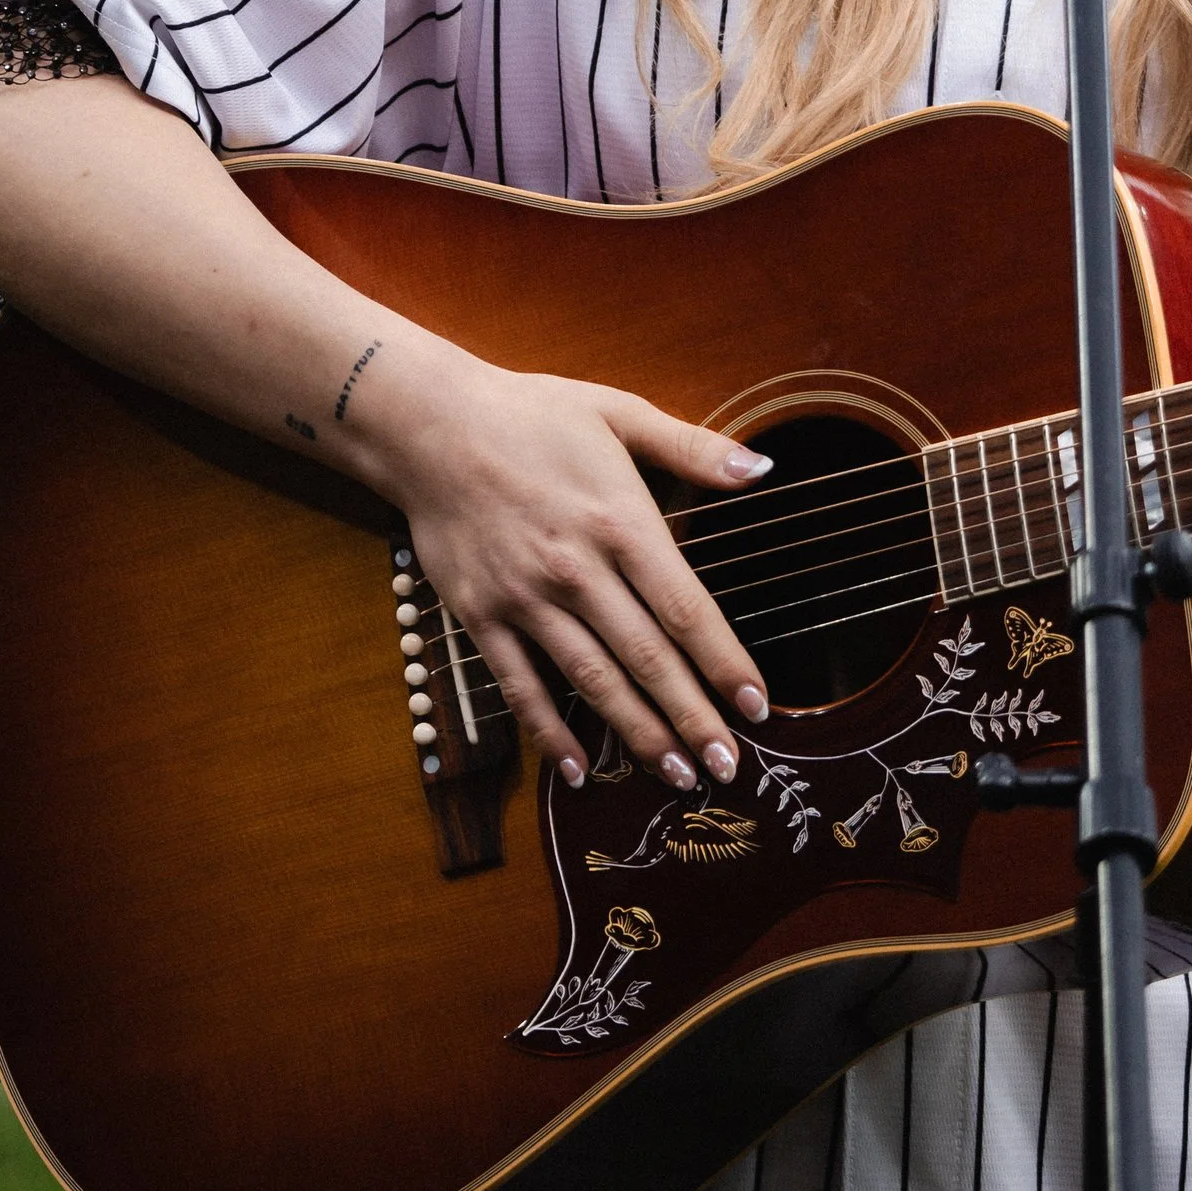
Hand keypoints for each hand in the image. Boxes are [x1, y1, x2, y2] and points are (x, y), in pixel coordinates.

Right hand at [350, 341, 771, 789]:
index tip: (757, 706)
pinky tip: (578, 771)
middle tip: (728, 767)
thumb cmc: (533, 415)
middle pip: (646, 658)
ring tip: (678, 776)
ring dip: (638, 734)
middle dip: (692, 718)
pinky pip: (520, 687)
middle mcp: (576, 569)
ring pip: (592, 681)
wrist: (430, 425)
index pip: (684, 608)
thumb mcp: (620, 414)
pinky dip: (550, 733)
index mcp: (619, 521)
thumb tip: (762, 471)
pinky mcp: (482, 616)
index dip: (724, 663)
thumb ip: (693, 448)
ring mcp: (526, 599)